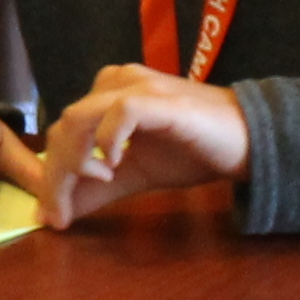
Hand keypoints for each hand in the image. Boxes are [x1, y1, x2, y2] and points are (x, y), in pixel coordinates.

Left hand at [38, 64, 252, 227]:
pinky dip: (109, 140)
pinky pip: (121, 111)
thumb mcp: (135, 174)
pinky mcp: (161, 99)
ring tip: (91, 189)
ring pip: (82, 118)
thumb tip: (60, 214)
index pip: (63, 132)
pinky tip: (115, 166)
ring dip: (75, 161)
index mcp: (107, 96)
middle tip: (59, 214)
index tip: (51, 216)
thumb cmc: (193, 151)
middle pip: (65, 126)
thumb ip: (98, 189)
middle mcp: (117, 83)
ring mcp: (138, 87)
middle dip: (56, 175)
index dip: (50, 175)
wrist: (248, 141)